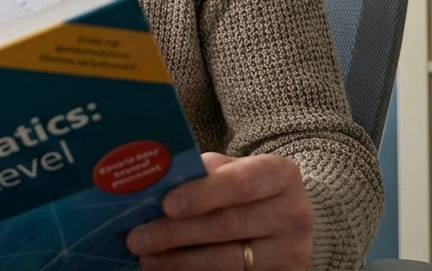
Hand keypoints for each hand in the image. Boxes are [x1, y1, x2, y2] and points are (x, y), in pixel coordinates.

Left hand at [125, 152, 312, 269]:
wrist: (283, 219)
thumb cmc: (244, 188)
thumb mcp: (230, 171)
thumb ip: (202, 174)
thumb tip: (155, 186)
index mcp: (281, 175)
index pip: (240, 184)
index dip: (202, 195)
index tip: (166, 205)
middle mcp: (294, 214)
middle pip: (228, 225)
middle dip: (176, 233)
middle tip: (137, 237)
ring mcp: (292, 252)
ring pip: (228, 261)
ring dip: (180, 261)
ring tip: (146, 258)